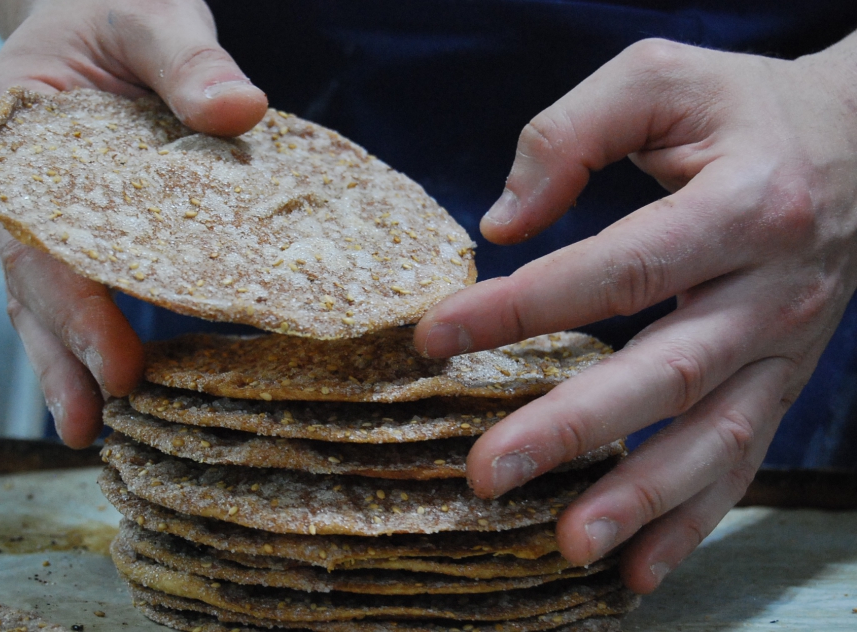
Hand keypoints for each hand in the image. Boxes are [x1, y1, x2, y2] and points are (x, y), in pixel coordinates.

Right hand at [0, 0, 267, 446]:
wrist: (100, 9)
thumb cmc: (120, 9)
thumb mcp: (151, 16)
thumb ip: (187, 60)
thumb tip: (240, 112)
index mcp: (14, 137)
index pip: (41, 237)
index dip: (76, 304)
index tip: (117, 363)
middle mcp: (16, 187)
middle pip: (31, 282)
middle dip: (62, 355)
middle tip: (90, 425)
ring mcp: (41, 212)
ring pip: (45, 296)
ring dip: (66, 360)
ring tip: (88, 429)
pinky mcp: (78, 224)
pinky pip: (78, 281)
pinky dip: (88, 329)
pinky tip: (113, 377)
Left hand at [415, 34, 856, 592]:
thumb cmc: (744, 110)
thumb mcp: (659, 78)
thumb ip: (570, 134)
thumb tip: (500, 225)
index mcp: (740, 205)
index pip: (617, 267)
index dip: (524, 306)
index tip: (436, 337)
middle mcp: (770, 288)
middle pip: (667, 370)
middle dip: (574, 427)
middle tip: (486, 474)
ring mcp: (783, 345)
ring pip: (714, 435)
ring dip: (640, 497)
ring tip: (567, 545)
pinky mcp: (780, 379)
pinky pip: (743, 460)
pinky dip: (694, 520)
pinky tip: (639, 570)